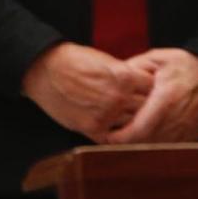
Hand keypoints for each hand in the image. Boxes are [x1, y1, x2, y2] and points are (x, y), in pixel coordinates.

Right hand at [20, 43, 154, 140]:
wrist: (45, 70)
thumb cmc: (74, 60)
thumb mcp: (105, 60)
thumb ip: (125, 75)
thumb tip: (141, 85)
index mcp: (124, 77)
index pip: (152, 87)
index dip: (149, 88)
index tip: (145, 90)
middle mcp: (118, 97)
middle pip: (146, 107)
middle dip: (144, 106)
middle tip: (139, 106)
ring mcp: (106, 115)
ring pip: (133, 124)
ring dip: (132, 121)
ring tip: (127, 117)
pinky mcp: (92, 129)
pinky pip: (114, 139)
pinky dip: (116, 135)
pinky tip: (114, 129)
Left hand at [101, 49, 197, 144]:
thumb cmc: (185, 65)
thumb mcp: (158, 58)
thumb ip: (134, 68)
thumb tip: (114, 78)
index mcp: (166, 99)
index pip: (139, 128)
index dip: (121, 138)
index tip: (107, 137)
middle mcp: (177, 118)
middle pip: (146, 143)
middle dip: (127, 145)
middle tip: (110, 141)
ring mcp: (187, 130)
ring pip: (158, 148)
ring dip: (141, 148)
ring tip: (125, 142)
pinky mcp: (193, 136)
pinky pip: (171, 148)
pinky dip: (157, 148)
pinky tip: (145, 142)